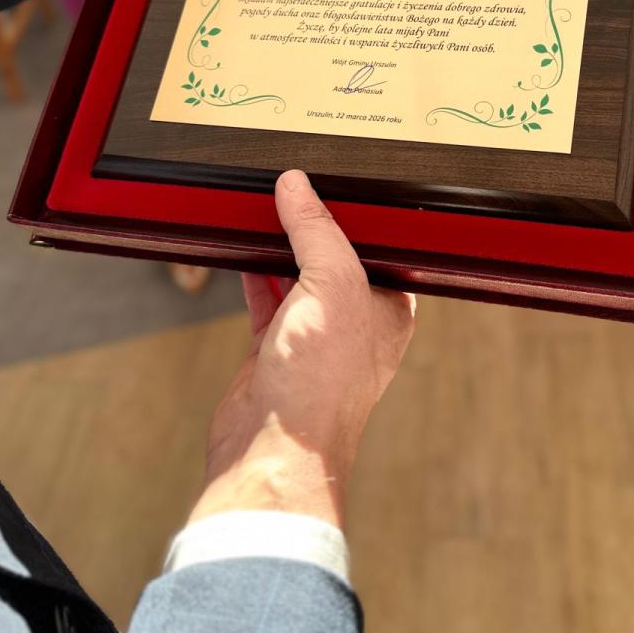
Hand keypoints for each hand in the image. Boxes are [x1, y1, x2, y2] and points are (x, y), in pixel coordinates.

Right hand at [190, 171, 415, 528]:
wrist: (271, 450)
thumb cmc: (321, 382)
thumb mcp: (332, 285)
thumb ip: (316, 231)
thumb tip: (297, 185)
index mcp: (389, 311)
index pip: (379, 250)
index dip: (360, 218)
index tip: (338, 182)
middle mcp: (355, 324)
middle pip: (336, 260)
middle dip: (316, 227)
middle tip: (295, 187)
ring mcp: (313, 338)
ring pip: (298, 277)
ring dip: (282, 247)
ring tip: (266, 207)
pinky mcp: (274, 350)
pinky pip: (266, 298)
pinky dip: (255, 273)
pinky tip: (243, 247)